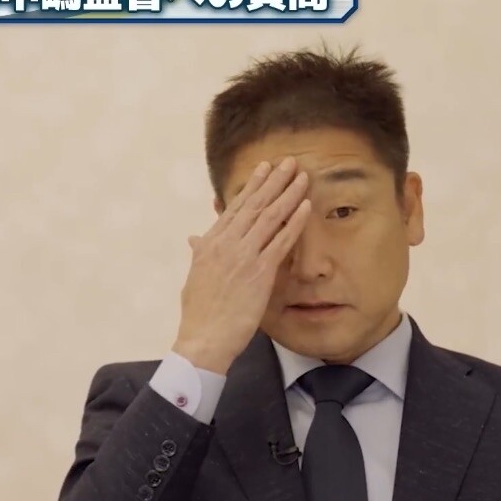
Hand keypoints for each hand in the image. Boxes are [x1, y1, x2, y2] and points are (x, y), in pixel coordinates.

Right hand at [172, 157, 311, 373]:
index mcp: (210, 243)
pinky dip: (294, 223)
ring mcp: (243, 256)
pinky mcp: (259, 272)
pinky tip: (305, 207)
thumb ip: (200, 254)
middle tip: (289, 162)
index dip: (252, 186)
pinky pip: (280, 241)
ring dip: (288, 194)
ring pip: (269, 217)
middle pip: (254, 205)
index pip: (235, 207)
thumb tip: (195, 239)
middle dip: (274, 181)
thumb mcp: (195, 277)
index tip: (265, 169)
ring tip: (302, 177)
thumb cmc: (199, 313)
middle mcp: (226, 243)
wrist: (203, 338)